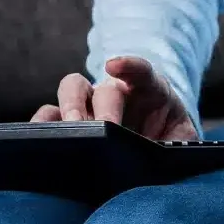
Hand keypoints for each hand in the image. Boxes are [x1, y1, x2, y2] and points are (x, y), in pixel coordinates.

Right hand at [34, 55, 198, 140]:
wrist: (153, 153)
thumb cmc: (169, 141)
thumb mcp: (182, 143)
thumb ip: (181, 145)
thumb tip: (170, 158)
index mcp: (150, 92)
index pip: (142, 72)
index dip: (130, 66)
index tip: (115, 65)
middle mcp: (117, 93)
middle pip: (104, 88)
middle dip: (101, 108)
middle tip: (100, 129)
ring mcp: (90, 105)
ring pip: (71, 89)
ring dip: (68, 109)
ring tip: (69, 133)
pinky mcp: (67, 123)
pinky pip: (48, 116)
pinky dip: (42, 124)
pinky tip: (40, 141)